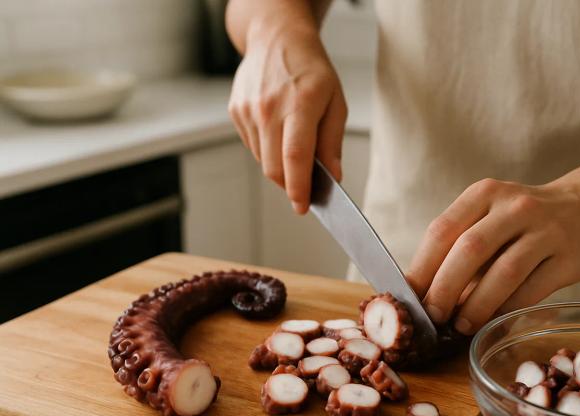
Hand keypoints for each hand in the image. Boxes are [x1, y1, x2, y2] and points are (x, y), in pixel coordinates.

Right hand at [228, 21, 346, 213]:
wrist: (277, 38)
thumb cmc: (312, 70)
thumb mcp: (336, 102)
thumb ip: (332, 142)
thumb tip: (332, 177)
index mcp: (300, 103)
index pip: (295, 156)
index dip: (299, 187)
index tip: (303, 206)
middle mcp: (269, 107)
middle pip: (274, 167)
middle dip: (290, 185)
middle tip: (306, 188)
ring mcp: (248, 109)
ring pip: (262, 160)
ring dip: (279, 166)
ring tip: (294, 145)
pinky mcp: (236, 111)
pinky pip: (252, 146)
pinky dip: (267, 150)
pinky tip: (278, 131)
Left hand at [406, 173, 579, 334]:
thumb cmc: (523, 220)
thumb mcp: (489, 216)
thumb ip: (459, 247)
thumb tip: (424, 294)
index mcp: (485, 194)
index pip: (443, 230)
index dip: (422, 267)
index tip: (410, 298)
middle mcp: (514, 207)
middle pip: (470, 249)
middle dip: (445, 288)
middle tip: (433, 316)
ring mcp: (545, 230)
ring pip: (504, 272)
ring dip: (477, 304)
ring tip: (461, 325)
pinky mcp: (568, 257)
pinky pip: (532, 289)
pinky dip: (507, 309)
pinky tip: (493, 321)